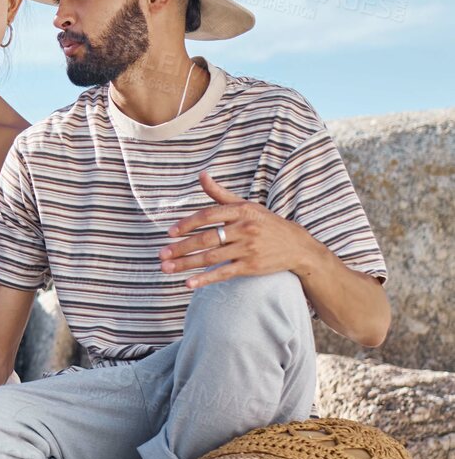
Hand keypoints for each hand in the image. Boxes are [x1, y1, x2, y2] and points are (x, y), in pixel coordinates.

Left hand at [161, 173, 321, 290]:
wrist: (297, 246)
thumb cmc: (265, 223)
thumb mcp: (246, 205)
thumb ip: (220, 194)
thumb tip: (201, 174)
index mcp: (242, 210)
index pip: (208, 215)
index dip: (187, 223)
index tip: (170, 233)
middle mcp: (245, 228)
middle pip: (206, 238)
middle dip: (181, 248)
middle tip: (161, 255)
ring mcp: (248, 248)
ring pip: (211, 257)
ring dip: (186, 264)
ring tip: (167, 268)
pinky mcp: (251, 266)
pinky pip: (224, 273)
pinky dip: (205, 279)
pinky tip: (188, 283)